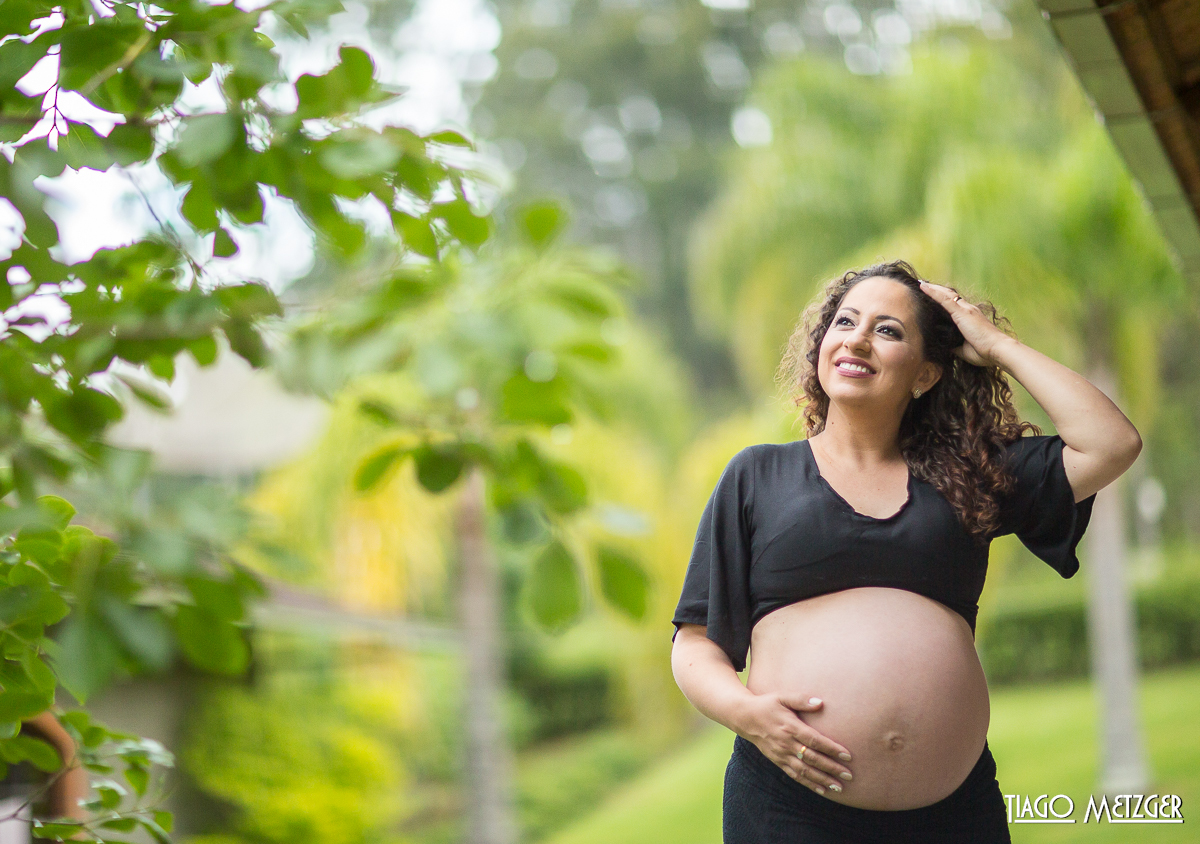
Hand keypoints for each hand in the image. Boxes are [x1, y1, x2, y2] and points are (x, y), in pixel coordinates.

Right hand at [737, 692, 853, 795]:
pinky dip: (809, 783)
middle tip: (849, 775)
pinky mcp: (778, 761)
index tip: (847, 755)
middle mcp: (786, 743)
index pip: (814, 740)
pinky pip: (795, 775)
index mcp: (790, 727)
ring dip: (822, 780)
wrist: (745, 717)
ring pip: (804, 770)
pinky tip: (822, 790)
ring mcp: (781, 754)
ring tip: (839, 787)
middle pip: (812, 758)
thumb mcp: (782, 696)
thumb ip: (801, 699)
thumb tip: (820, 703)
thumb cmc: (767, 704)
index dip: (831, 748)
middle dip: (831, 768)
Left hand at [917, 280, 1014, 367]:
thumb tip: (946, 348)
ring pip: (946, 295)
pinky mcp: (962, 313)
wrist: (997, 350)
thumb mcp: (964, 350)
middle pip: (950, 296)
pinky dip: (933, 292)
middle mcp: (969, 310)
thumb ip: (954, 346)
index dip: (944, 298)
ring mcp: (966, 310)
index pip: (955, 304)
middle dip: (938, 290)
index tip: (933, 295)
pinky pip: (944, 299)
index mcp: (970, 317)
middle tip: (924, 286)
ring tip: (922, 284)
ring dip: (934, 289)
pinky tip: (923, 287)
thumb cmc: (984, 352)